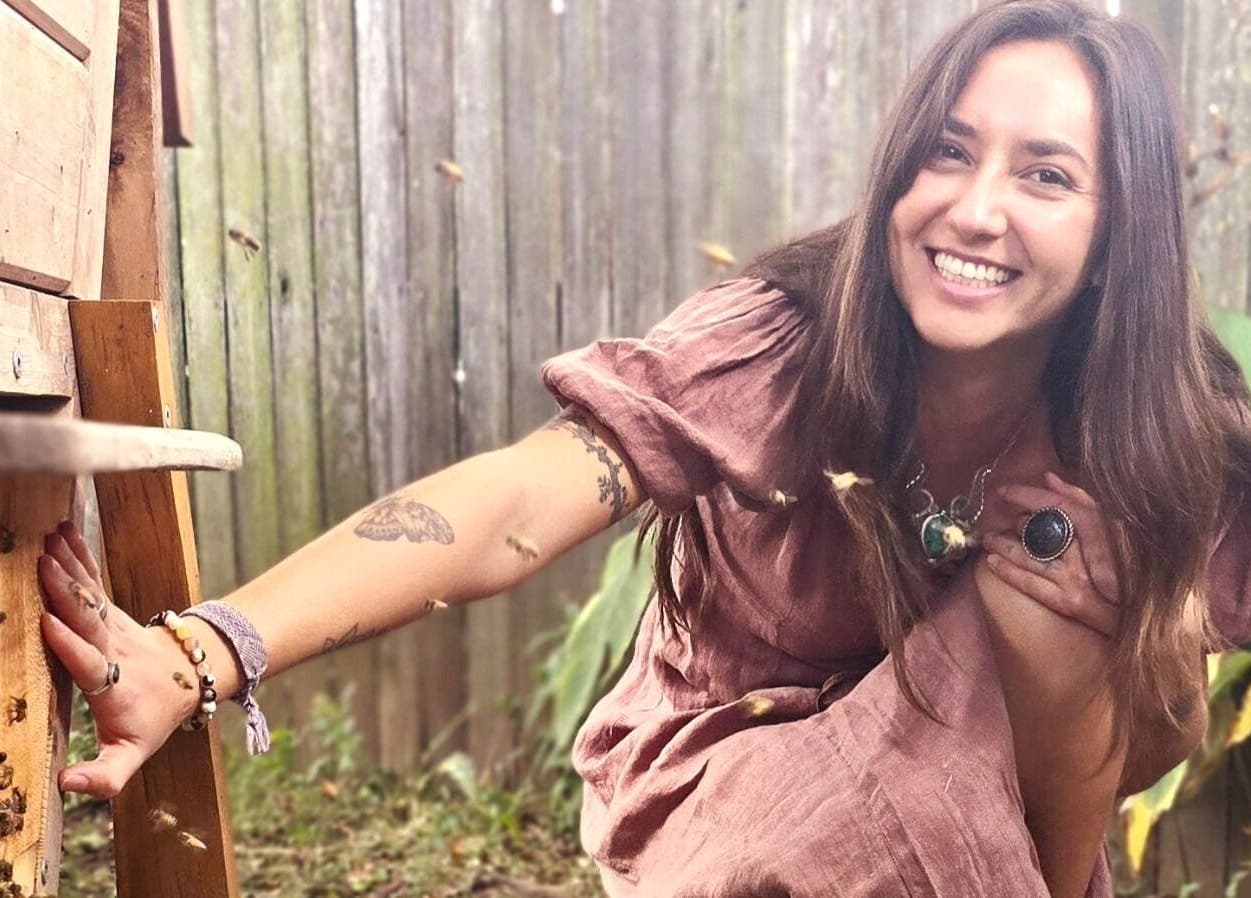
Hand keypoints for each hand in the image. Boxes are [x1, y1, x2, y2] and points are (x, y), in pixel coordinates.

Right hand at [38, 521, 198, 797]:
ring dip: (70, 568)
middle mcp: (115, 649)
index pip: (91, 662)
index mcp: (114, 684)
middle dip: (67, 593)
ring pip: (91, 595)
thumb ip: (104, 777)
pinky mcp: (111, 611)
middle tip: (43, 566)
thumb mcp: (131, 756)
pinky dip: (79, 557)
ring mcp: (115, 626)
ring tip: (47, 543)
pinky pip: (93, 582)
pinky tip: (60, 534)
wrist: (188, 681)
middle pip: (90, 619)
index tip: (47, 624)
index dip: (72, 645)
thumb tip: (65, 785)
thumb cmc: (151, 720)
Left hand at [981, 471, 1122, 638]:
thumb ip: (1084, 500)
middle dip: (1019, 522)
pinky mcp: (1070, 603)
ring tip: (988, 539)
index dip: (1029, 495)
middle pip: (1043, 529)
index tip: (1005, 491)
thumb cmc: (1133, 569)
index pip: (1061, 504)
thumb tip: (1049, 478)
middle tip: (1004, 519)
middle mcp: (1093, 554)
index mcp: (1109, 531)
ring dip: (1005, 545)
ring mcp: (1079, 580)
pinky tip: (992, 562)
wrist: (1144, 615)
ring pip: (1031, 555)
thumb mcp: (1118, 528)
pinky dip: (1009, 571)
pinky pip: (1031, 583)